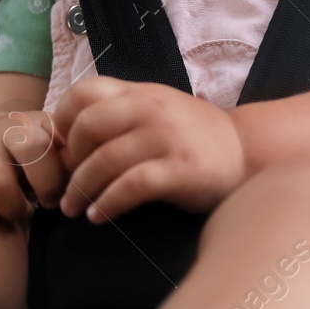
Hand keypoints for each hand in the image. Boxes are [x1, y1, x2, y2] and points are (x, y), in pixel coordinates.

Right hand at [0, 100, 69, 225]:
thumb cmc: (23, 157)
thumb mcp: (53, 150)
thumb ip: (73, 162)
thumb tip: (89, 182)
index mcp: (41, 123)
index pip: (69, 145)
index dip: (76, 177)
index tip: (74, 193)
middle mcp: (8, 126)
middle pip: (35, 150)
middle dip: (47, 186)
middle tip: (48, 202)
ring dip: (11, 206)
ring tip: (18, 211)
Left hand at [52, 75, 244, 222]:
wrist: (248, 153)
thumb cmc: (192, 136)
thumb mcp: (155, 111)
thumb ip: (118, 116)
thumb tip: (64, 140)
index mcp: (140, 92)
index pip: (84, 91)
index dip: (62, 119)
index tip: (61, 149)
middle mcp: (151, 108)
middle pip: (87, 126)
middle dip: (69, 160)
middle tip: (67, 183)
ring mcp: (167, 137)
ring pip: (104, 160)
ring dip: (81, 189)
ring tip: (74, 208)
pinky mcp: (182, 169)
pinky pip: (131, 186)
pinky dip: (108, 204)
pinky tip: (99, 217)